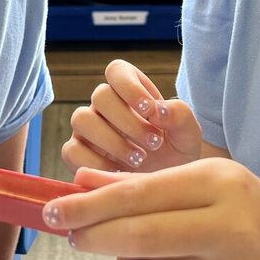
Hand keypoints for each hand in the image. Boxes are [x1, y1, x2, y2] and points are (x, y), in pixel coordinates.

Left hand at [46, 158, 259, 259]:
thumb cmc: (245, 211)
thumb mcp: (203, 182)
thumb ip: (144, 184)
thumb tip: (82, 183)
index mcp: (223, 185)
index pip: (141, 194)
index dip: (91, 204)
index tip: (54, 208)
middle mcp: (231, 232)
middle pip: (139, 237)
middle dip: (93, 236)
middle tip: (69, 234)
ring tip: (133, 250)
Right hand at [62, 59, 203, 173]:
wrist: (166, 188)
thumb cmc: (176, 153)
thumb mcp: (188, 134)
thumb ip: (179, 115)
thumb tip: (157, 110)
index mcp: (130, 90)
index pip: (117, 71)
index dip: (130, 87)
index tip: (150, 110)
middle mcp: (104, 106)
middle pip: (100, 95)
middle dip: (128, 121)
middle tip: (154, 144)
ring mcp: (88, 129)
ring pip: (81, 119)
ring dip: (111, 140)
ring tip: (139, 159)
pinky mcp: (77, 154)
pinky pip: (72, 151)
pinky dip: (95, 163)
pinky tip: (119, 173)